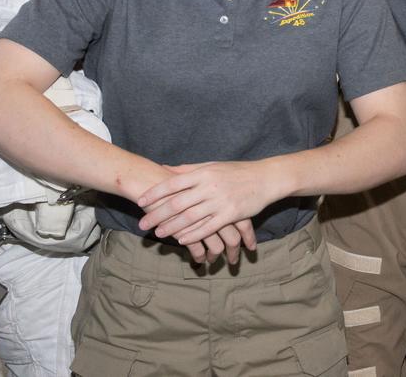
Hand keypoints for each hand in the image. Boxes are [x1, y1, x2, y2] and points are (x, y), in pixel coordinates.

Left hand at [137, 160, 277, 246]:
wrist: (265, 178)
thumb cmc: (236, 171)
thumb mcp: (211, 165)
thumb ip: (187, 169)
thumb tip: (164, 168)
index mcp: (203, 172)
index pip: (173, 183)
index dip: (155, 193)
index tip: (140, 202)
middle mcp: (209, 186)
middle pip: (177, 203)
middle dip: (158, 214)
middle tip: (143, 224)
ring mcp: (220, 201)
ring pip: (190, 217)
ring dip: (172, 227)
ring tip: (158, 233)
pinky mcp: (231, 214)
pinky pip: (208, 227)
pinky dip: (193, 235)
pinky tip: (181, 240)